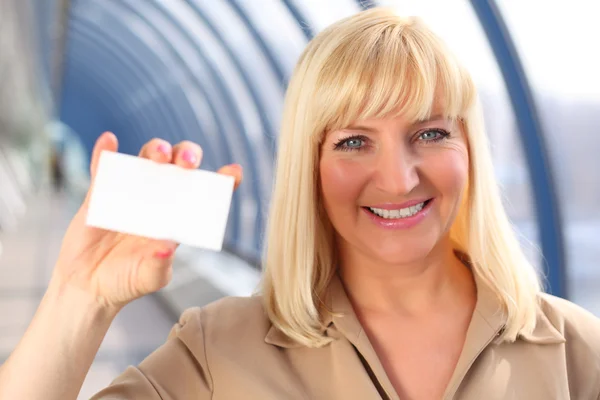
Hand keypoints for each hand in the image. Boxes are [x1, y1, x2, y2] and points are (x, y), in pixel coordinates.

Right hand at [51, 132, 242, 311]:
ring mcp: (130, 193)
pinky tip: (109, 141)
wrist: (88, 286)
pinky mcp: (101, 193)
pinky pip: (104, 168)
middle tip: (187, 162)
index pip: (205, 194)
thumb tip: (166, 248)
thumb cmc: (125, 282)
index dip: (221, 180)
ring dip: (155, 149)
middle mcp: (158, 200)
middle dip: (188, 156)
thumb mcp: (148, 278)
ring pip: (147, 160)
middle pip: (179, 166)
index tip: (234, 172)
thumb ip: (159, 265)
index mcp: (177, 218)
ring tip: (159, 155)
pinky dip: (105, 153)